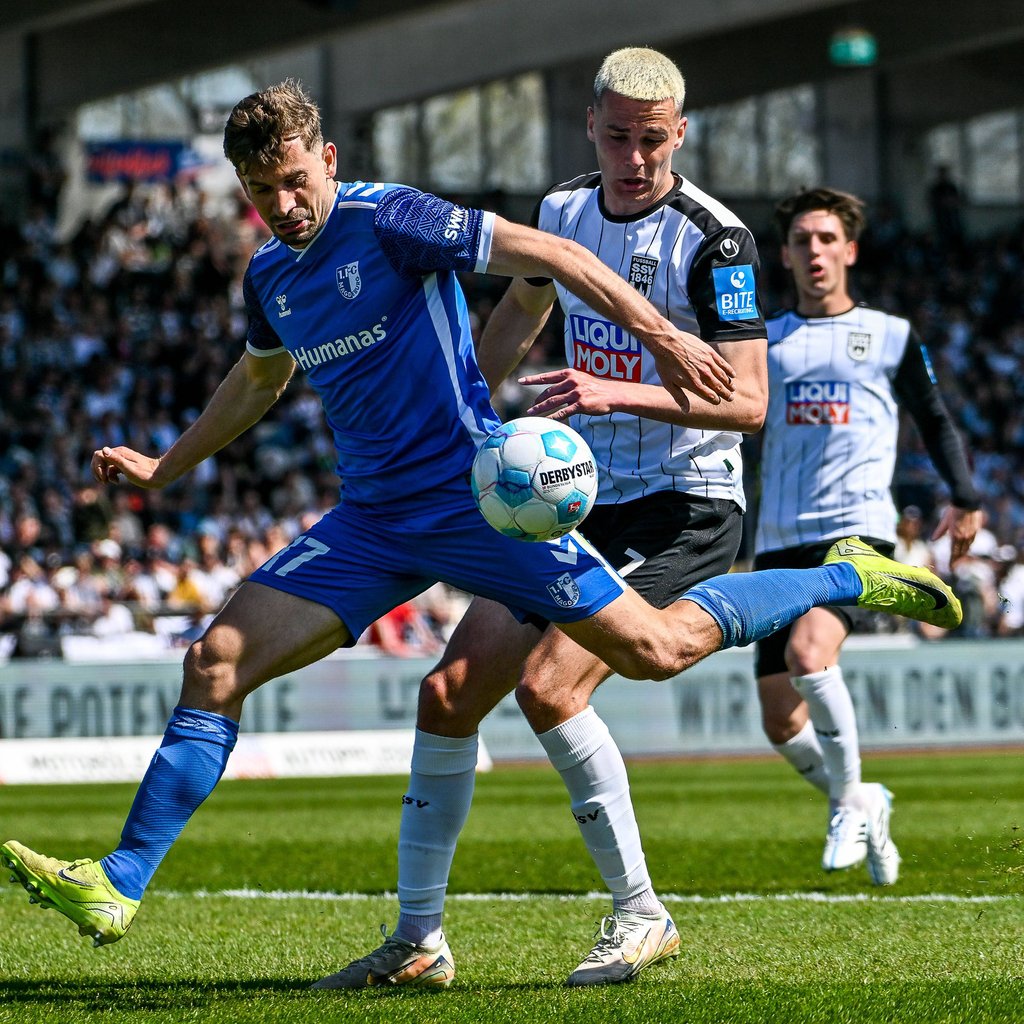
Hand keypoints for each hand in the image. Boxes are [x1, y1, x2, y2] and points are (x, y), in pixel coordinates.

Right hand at [91, 446, 163, 488]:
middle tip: (103, 481)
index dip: (97, 467)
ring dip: (103, 474)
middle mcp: (119, 453)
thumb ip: (116, 460)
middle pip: (99, 458)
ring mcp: (122, 459)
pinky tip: (117, 482)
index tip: (104, 478)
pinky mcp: (125, 465)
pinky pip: (112, 468)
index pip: (98, 455)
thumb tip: (103, 450)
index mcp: (119, 453)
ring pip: (105, 464)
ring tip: (109, 482)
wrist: (161, 475)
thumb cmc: (146, 474)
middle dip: (98, 470)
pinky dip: (111, 475)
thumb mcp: (129, 469)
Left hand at [521, 368, 646, 418]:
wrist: (612, 394)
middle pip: (548, 392)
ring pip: (552, 402)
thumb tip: (553, 390)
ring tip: (531, 413)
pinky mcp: (580, 405)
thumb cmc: (595, 388)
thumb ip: (566, 382)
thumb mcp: (580, 379)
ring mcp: (575, 393)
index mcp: (569, 374)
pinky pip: (563, 412)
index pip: (547, 376)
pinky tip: (546, 421)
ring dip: (540, 409)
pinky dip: (553, 417)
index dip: (532, 379)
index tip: (521, 381)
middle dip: (537, 400)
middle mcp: (571, 382)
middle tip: (530, 407)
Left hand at [652, 330, 734, 406]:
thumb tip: (686, 411)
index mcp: (694, 384)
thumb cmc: (665, 363)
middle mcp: (703, 375)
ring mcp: (708, 363)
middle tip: (730, 397)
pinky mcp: (710, 353)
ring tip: (733, 388)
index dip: (715, 400)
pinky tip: (732, 374)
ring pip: (723, 376)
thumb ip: (679, 398)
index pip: (710, 396)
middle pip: (719, 387)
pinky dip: (729, 370)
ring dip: (729, 383)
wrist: (667, 342)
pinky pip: (723, 363)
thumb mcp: (669, 384)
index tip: (718, 402)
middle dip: (726, 394)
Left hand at [931, 506, 983, 563]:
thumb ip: (939, 531)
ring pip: (967, 547)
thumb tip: (932, 540)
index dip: (952, 561)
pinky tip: (966, 547)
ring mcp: (971, 533)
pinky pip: (972, 541)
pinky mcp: (976, 529)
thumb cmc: (953, 510)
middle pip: (961, 552)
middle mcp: (964, 537)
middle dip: (957, 559)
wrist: (967, 501)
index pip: (954, 553)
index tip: (950, 568)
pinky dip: (968, 546)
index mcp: (955, 536)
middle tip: (954, 565)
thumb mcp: (944, 521)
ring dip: (963, 553)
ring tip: (959, 558)